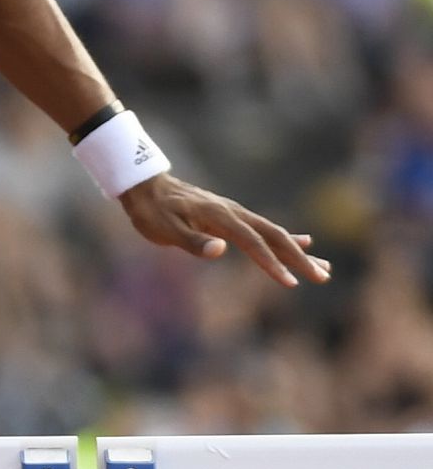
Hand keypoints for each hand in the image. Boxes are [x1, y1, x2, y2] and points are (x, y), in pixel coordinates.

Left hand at [117, 173, 330, 287]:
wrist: (145, 185)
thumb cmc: (151, 211)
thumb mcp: (163, 229)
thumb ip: (192, 241)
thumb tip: (220, 250)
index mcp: (219, 217)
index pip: (252, 243)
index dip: (272, 263)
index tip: (290, 282)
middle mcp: (233, 212)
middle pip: (274, 236)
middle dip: (300, 258)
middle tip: (324, 277)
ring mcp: (234, 213)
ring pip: (274, 232)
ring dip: (298, 251)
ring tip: (324, 268)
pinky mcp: (231, 216)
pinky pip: (263, 228)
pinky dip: (286, 237)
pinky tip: (304, 242)